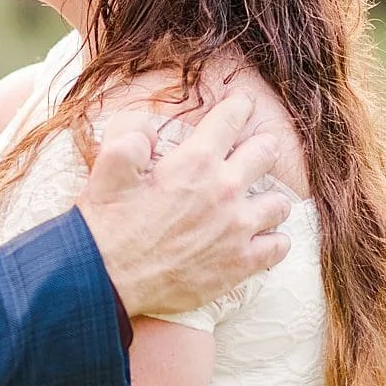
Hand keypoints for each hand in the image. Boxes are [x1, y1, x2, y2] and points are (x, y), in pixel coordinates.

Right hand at [75, 92, 291, 319]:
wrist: (106, 279)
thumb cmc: (105, 225)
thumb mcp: (106, 168)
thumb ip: (130, 136)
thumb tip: (149, 127)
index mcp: (194, 161)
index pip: (231, 119)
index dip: (237, 107)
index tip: (240, 106)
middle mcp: (224, 189)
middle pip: (266, 153)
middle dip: (261, 146)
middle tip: (253, 150)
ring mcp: (238, 228)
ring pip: (279, 202)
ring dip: (268, 199)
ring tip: (255, 203)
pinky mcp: (241, 263)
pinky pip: (278, 245)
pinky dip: (272, 240)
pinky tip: (259, 240)